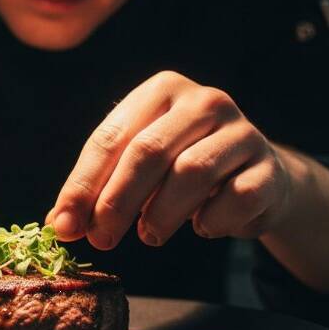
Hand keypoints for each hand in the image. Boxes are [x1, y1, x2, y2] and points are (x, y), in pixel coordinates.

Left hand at [46, 70, 292, 248]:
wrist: (256, 178)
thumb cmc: (182, 170)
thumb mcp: (137, 170)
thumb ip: (98, 189)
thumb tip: (58, 224)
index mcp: (162, 91)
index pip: (111, 137)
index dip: (83, 185)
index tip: (64, 225)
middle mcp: (204, 101)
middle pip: (148, 152)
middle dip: (117, 202)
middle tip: (100, 238)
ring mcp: (242, 132)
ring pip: (191, 173)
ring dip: (161, 214)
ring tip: (149, 235)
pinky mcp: (270, 169)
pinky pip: (235, 198)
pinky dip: (211, 221)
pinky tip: (201, 226)